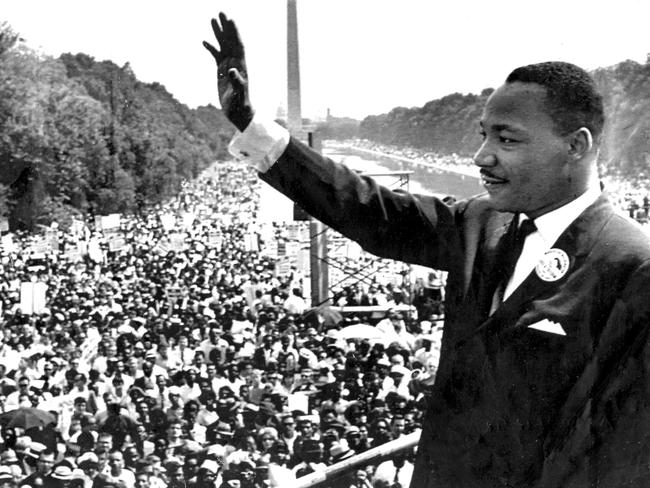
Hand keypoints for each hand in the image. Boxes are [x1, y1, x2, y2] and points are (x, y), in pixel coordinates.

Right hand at [203, 13, 253, 130]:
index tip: (230, 19)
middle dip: (226, 27)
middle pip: (230, 41)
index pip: (238, 45)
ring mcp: (228, 66)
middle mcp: (236, 63)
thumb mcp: (239, 94)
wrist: (239, 113)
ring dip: (218, 33)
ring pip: (223, 45)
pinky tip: (204, 41)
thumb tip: (232, 70)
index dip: (234, 32)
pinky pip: (216, 56)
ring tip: (213, 19)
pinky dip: (211, 48)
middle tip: (221, 12)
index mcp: (241, 65)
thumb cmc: (241, 105)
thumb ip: (238, 82)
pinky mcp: (221, 72)